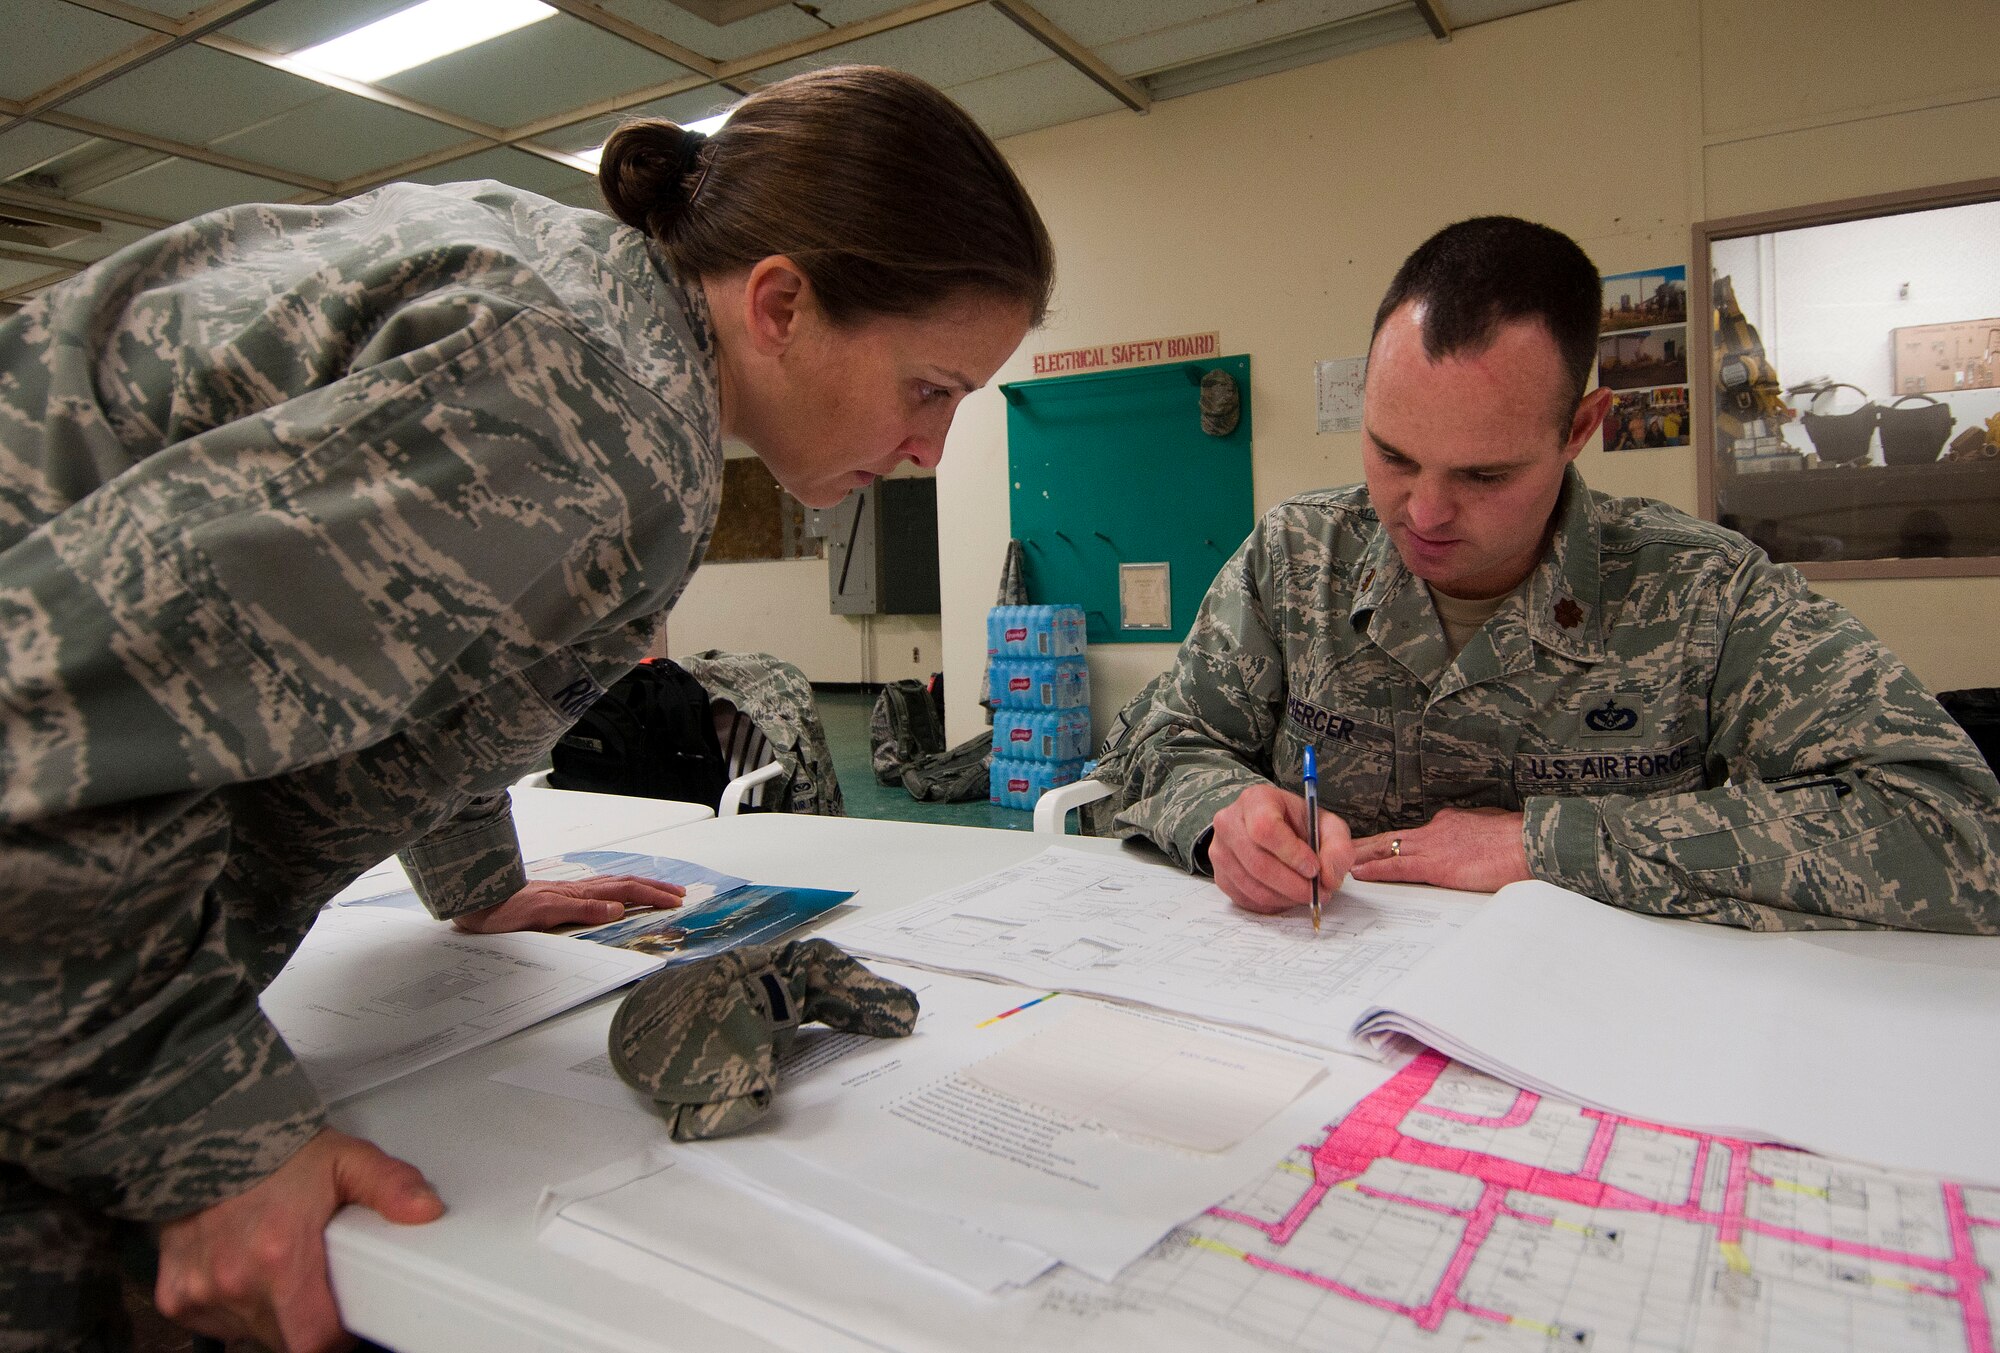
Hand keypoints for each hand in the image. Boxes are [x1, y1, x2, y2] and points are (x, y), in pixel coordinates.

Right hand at [155, 1128, 442, 1352]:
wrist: (203, 1134)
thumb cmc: (274, 1150)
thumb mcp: (345, 1160)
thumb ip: (390, 1186)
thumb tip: (425, 1210)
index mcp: (282, 1255)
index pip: (316, 1341)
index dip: (335, 1336)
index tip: (344, 1317)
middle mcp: (237, 1279)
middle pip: (283, 1339)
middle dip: (304, 1320)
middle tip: (311, 1280)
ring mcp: (202, 1290)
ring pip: (249, 1331)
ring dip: (268, 1312)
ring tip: (276, 1265)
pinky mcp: (175, 1293)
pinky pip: (212, 1322)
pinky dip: (231, 1305)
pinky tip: (242, 1268)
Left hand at [452, 874, 685, 933]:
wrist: (474, 900)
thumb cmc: (502, 912)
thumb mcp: (541, 915)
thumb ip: (579, 910)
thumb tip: (617, 909)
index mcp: (578, 893)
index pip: (625, 891)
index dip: (652, 895)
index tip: (675, 901)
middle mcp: (577, 889)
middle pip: (624, 883)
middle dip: (654, 888)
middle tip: (679, 894)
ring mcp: (569, 890)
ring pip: (614, 884)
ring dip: (640, 887)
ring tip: (659, 891)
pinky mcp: (559, 895)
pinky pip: (600, 890)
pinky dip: (620, 890)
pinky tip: (619, 894)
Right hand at [1208, 783, 1354, 914]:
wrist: (1271, 827)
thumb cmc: (1297, 824)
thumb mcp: (1326, 824)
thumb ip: (1338, 846)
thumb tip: (1329, 876)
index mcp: (1256, 800)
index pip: (1266, 829)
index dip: (1292, 854)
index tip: (1314, 868)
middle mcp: (1229, 822)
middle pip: (1258, 863)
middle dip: (1294, 885)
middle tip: (1318, 892)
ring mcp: (1220, 850)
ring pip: (1253, 886)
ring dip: (1286, 898)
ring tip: (1306, 893)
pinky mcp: (1219, 875)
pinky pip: (1246, 899)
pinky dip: (1272, 904)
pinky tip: (1287, 894)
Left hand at [1350, 807, 1531, 891]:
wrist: (1530, 842)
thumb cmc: (1518, 838)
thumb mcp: (1490, 827)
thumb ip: (1472, 833)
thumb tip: (1469, 840)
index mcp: (1448, 823)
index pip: (1411, 835)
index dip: (1390, 843)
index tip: (1375, 847)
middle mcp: (1434, 831)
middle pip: (1390, 838)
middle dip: (1364, 845)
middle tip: (1339, 848)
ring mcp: (1433, 847)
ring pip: (1387, 851)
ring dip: (1361, 857)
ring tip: (1338, 861)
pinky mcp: (1437, 866)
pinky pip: (1398, 868)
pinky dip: (1376, 870)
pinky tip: (1359, 872)